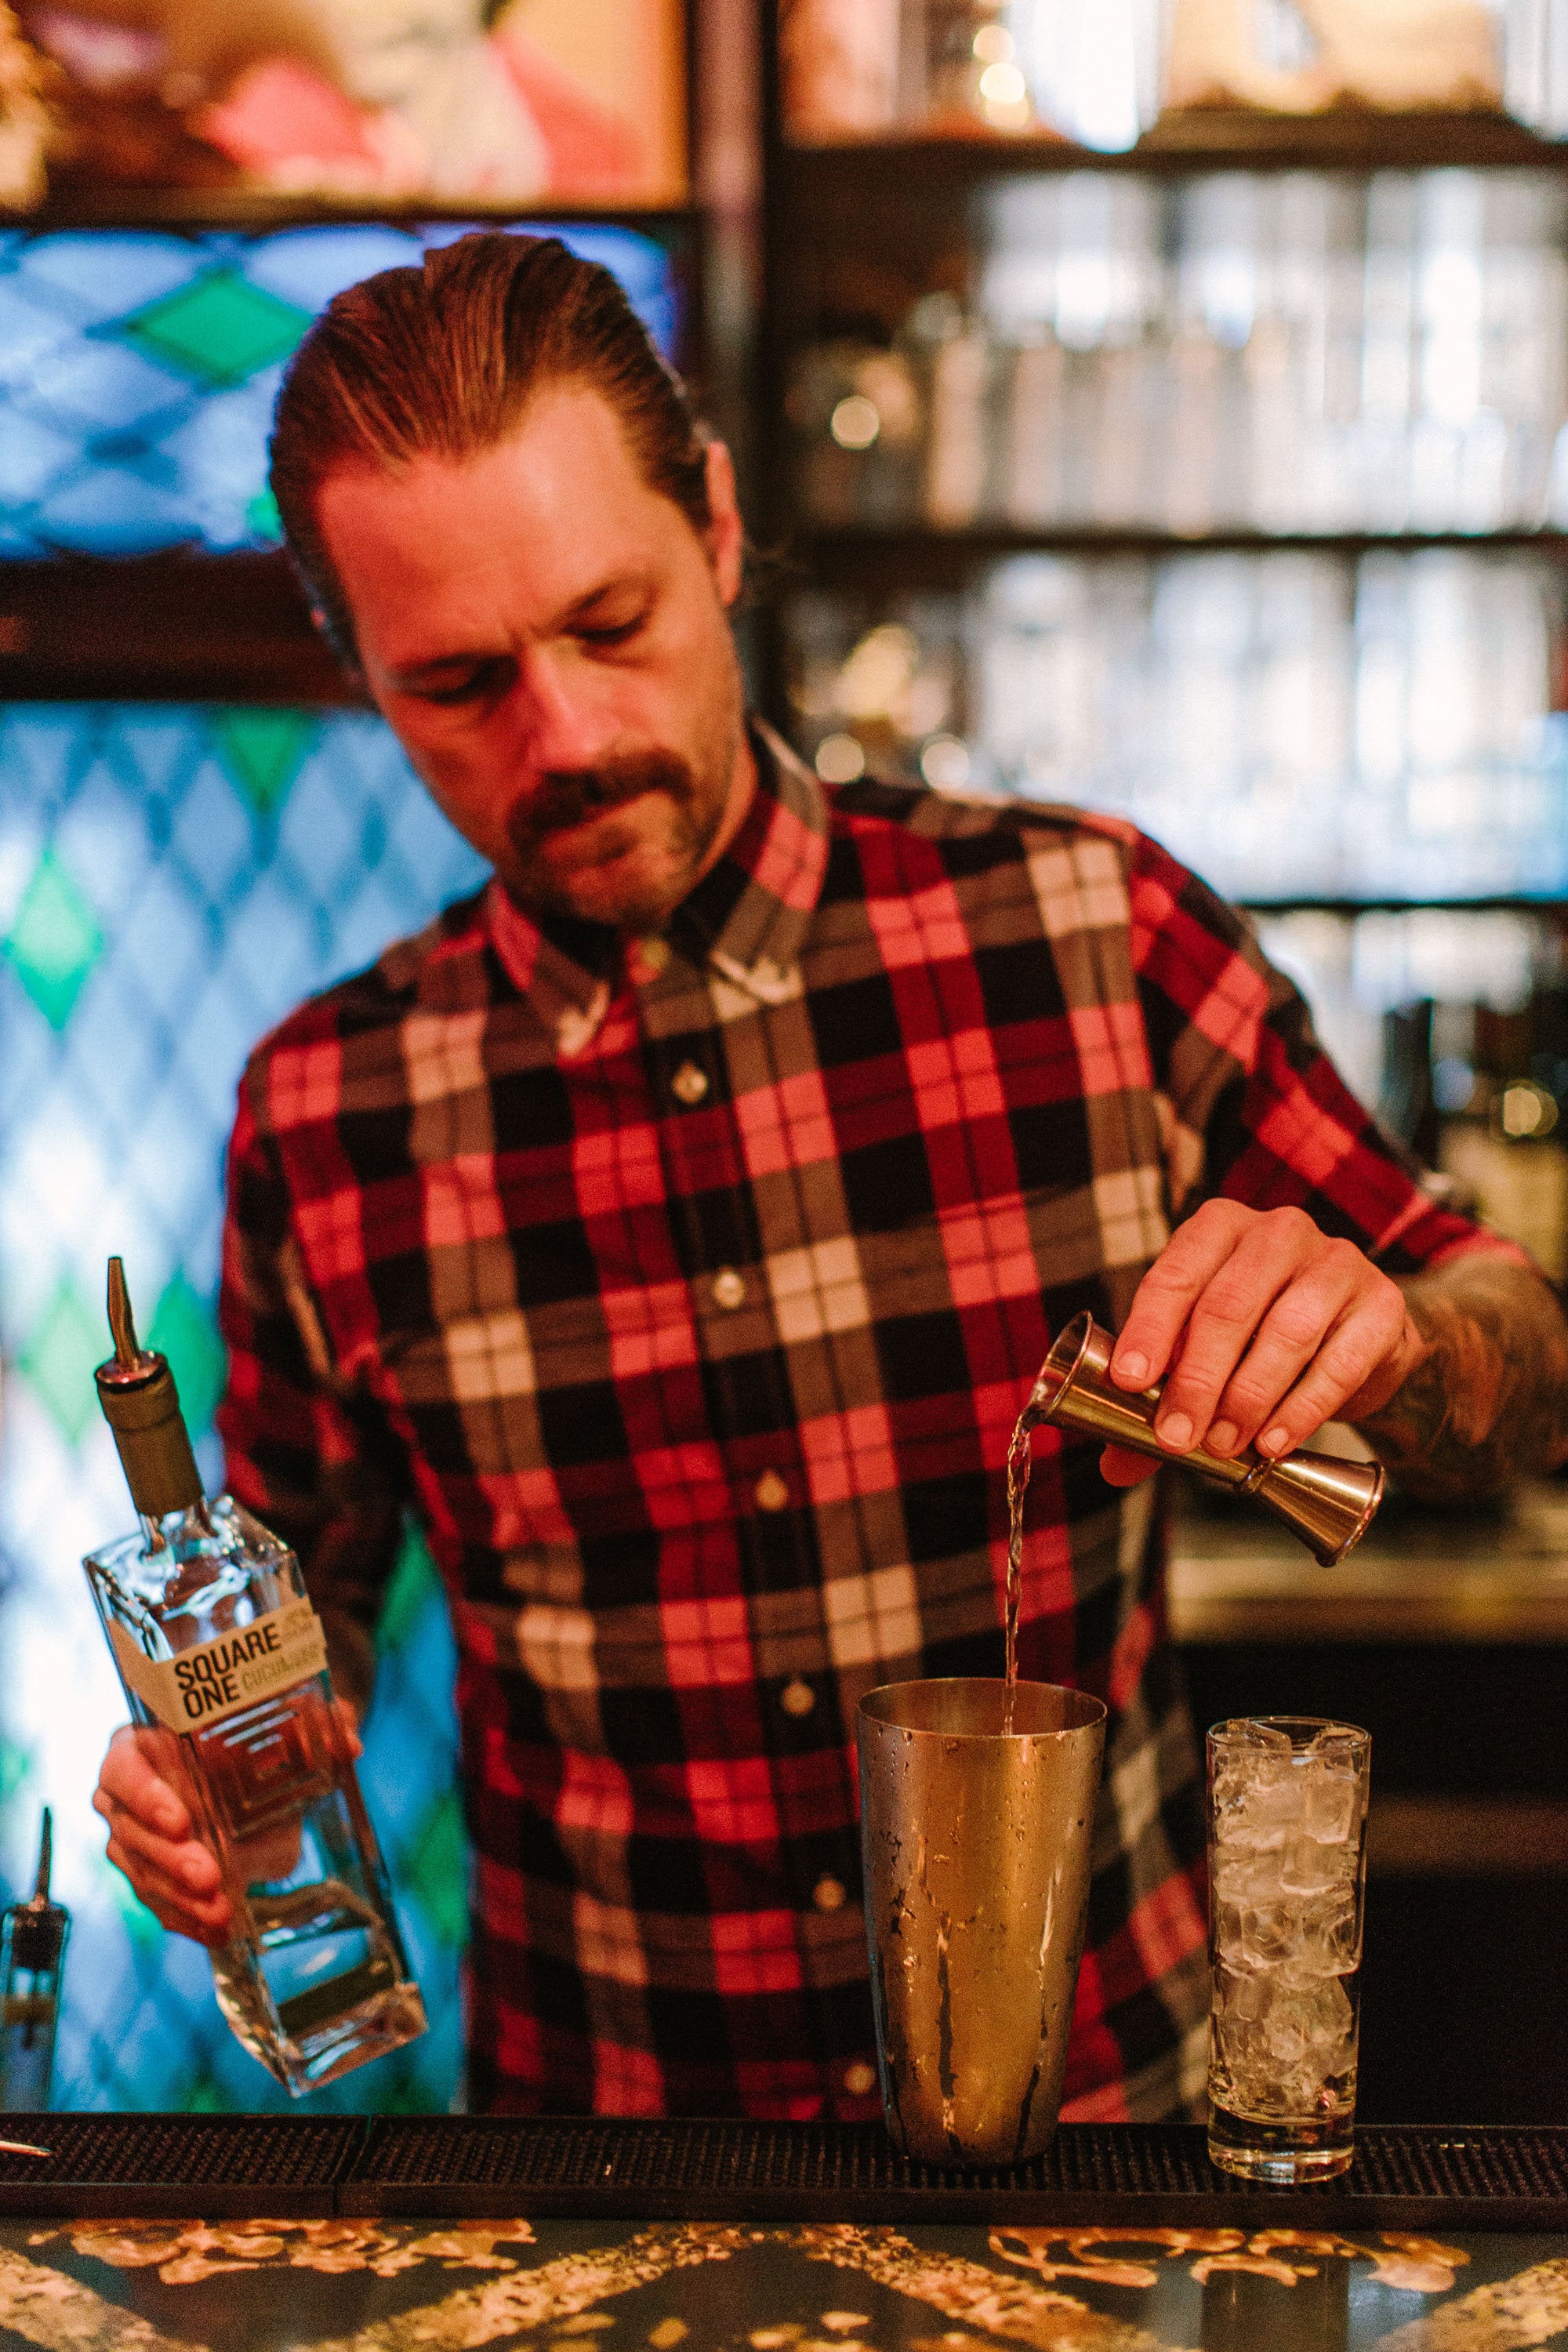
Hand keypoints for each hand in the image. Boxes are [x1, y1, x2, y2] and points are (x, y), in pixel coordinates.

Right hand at [93, 1700, 361, 1947]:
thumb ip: (315, 1728)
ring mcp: (135, 1836)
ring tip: (221, 1914)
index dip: (145, 1796)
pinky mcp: (153, 1873)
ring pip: (142, 1872)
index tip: (183, 1821)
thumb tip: (347, 1744)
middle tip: (210, 1877)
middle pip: (130, 1829)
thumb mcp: (287, 1726)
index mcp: (142, 1743)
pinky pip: (160, 1901)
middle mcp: (127, 1792)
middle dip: (170, 1859)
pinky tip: (216, 1931)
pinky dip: (187, 1919)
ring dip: (179, 1898)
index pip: (124, 1767)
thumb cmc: (259, 1736)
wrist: (264, 1767)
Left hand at [1099, 1200, 1425, 1488]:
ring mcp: (1337, 1262)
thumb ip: (1162, 1397)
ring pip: (1286, 1332)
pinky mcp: (1381, 1304)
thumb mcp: (1206, 1353)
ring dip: (1248, 1398)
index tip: (1130, 1380)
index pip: (1176, 1273)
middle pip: (1228, 1305)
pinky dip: (1302, 1409)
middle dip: (1197, 1379)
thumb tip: (1117, 1465)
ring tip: (1224, 1445)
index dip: (1150, 1329)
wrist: (1358, 1339)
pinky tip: (1274, 1442)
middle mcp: (1278, 1232)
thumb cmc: (1263, 1337)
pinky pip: (1340, 1362)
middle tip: (1176, 1436)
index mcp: (1220, 1228)